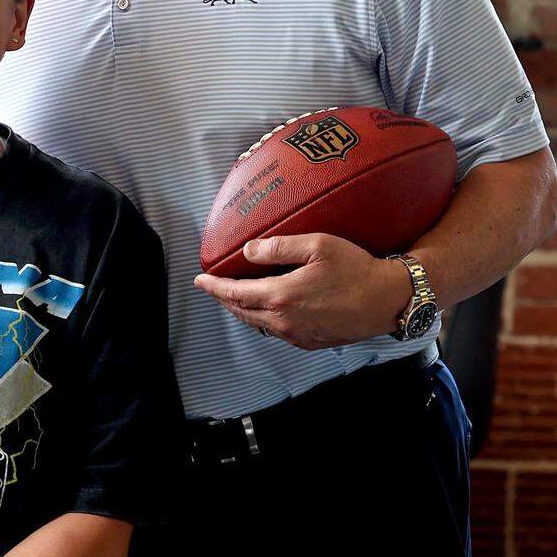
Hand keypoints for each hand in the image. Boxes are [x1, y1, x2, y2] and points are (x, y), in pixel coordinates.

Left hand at [193, 234, 411, 349]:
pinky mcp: (311, 342)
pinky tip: (265, 310)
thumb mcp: (316, 245)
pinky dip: (263, 319)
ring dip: (242, 310)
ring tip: (233, 297)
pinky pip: (277, 331)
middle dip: (224, 299)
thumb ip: (277, 247)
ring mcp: (298, 335)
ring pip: (258, 323)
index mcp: (282, 296)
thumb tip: (248, 251)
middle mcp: (285, 320)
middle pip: (242, 311)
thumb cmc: (356, 268)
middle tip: (212, 287)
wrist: (390, 300)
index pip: (235, 293)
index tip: (199, 280)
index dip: (214, 287)